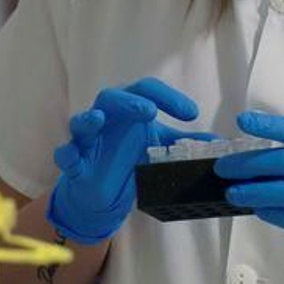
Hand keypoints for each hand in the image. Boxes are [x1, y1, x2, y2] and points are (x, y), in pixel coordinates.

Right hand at [48, 78, 201, 244]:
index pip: (147, 91)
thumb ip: (183, 144)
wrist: (102, 192)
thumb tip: (217, 143)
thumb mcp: (159, 150)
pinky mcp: (74, 162)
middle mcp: (106, 118)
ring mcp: (87, 139)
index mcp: (128, 109)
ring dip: (89, 119)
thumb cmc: (128, 159)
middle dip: (129, 102)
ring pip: (81, 121)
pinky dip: (66, 154)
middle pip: (111, 97)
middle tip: (149, 111)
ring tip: (98, 118)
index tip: (192, 114)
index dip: (169, 98)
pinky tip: (72, 157)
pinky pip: (65, 154)